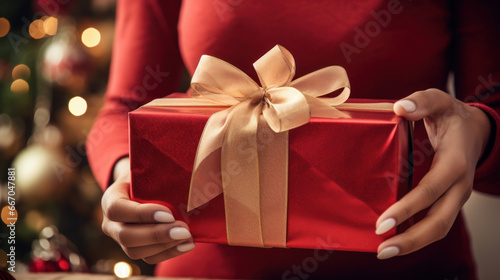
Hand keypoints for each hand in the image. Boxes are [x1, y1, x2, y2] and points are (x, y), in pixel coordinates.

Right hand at [101, 157, 194, 263]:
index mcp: (110, 199)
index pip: (118, 209)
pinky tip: (187, 244)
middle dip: (157, 235)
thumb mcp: (146, 171)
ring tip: (187, 236)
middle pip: (126, 236)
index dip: (142, 214)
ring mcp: (121, 239)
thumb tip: (189, 175)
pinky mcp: (134, 249)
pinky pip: (149, 257)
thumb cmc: (146, 176)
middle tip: (183, 230)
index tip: (169, 214)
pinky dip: (169, 253)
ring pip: (136, 251)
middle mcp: (110, 223)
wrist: (140, 187)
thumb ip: (157, 175)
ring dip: (165, 246)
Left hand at [375, 88, 490, 258]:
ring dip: (413, 243)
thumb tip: (400, 107)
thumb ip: (421, 102)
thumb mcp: (440, 100)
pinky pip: (436, 223)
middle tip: (382, 249)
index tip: (382, 222)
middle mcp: (459, 185)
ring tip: (385, 251)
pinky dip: (418, 235)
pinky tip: (396, 241)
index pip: (430, 190)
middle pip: (439, 221)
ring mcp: (456, 196)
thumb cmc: (452, 115)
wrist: (477, 129)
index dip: (407, 208)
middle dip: (411, 239)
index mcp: (455, 162)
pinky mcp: (449, 201)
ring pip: (440, 228)